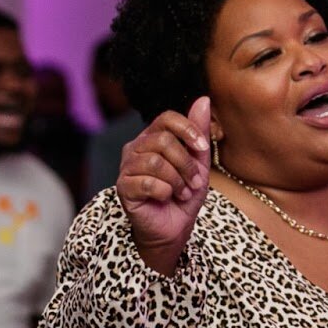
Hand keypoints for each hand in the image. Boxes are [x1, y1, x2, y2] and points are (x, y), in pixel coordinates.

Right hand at [116, 97, 211, 274]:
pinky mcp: (123, 187)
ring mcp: (127, 167)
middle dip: (186, 164)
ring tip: (182, 193)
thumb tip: (203, 99)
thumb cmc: (183, 195)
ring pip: (155, 161)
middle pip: (163, 140)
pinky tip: (165, 199)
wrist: (173, 228)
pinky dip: (164, 192)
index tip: (203, 149)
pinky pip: (147, 182)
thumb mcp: (199, 163)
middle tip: (194, 183)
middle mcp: (136, 148)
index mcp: (153, 138)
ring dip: (177, 180)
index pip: (166, 118)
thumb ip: (199, 132)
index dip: (187, 130)